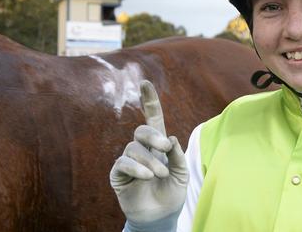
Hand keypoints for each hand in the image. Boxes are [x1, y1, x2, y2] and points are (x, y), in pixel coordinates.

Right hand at [110, 80, 188, 224]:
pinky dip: (136, 168)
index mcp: (158, 145)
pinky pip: (123, 163)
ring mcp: (129, 161)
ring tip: (159, 174)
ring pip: (134, 149)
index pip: (153, 119)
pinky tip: (147, 177)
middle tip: (164, 148)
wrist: (162, 216)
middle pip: (141, 131)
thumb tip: (170, 138)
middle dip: (153, 136)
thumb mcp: (182, 173)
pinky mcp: (118, 175)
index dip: (149, 102)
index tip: (146, 84)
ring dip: (149, 161)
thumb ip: (177, 155)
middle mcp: (142, 150)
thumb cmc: (172, 193)